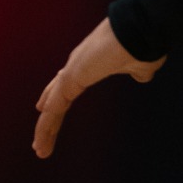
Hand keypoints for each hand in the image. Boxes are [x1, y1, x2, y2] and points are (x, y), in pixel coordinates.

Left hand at [33, 18, 164, 158]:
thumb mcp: (141, 65)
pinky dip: (46, 126)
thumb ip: (137, 72)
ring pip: (52, 106)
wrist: (142, 31)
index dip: (55, 96)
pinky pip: (54, 107)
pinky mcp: (71, 78)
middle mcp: (76, 65)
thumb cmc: (143, 44)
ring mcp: (72, 71)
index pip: (66, 84)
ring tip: (40, 151)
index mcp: (90, 64)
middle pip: (55, 96)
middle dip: (47, 116)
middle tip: (39, 137)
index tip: (44, 107)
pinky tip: (41, 141)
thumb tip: (141, 76)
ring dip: (45, 129)